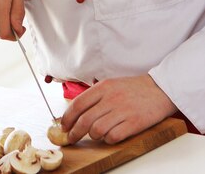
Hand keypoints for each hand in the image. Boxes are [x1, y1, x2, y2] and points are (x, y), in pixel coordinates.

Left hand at [61, 75, 176, 143]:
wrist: (160, 89)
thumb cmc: (134, 89)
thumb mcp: (112, 84)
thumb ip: (96, 96)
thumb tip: (77, 111)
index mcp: (104, 87)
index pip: (78, 104)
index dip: (68, 117)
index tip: (64, 126)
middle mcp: (111, 98)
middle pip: (85, 120)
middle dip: (74, 132)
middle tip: (72, 138)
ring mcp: (123, 111)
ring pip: (97, 130)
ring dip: (93, 136)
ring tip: (95, 135)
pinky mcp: (134, 123)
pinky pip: (113, 136)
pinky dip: (108, 139)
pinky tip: (109, 136)